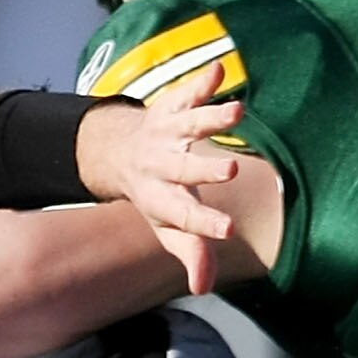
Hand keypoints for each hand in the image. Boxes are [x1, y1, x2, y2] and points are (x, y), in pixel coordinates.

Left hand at [76, 64, 245, 294]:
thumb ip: (190, 253)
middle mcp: (161, 166)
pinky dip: (201, 82)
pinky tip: (219, 70)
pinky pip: (186, 93)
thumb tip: (203, 287)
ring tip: (238, 112)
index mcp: (162, 200)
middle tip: (232, 170)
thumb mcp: (168, 226)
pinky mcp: (171, 107)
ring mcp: (165, 134)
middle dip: (205, 169)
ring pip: (188, 126)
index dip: (204, 224)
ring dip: (211, 118)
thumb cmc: (156, 196)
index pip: (184, 215)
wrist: (119, 152)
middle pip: (183, 168)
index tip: (229, 229)